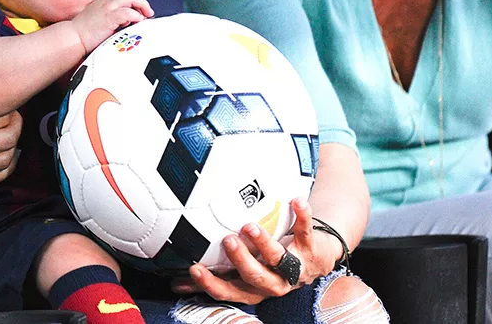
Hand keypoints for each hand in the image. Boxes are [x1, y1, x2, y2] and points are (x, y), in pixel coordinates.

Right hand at [0, 40, 22, 183]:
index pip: (0, 120)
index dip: (11, 111)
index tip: (11, 105)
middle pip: (5, 141)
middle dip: (17, 127)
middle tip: (16, 117)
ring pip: (1, 162)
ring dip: (14, 148)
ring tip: (14, 135)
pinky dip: (6, 169)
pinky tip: (10, 156)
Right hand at [69, 0, 153, 53]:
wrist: (72, 38)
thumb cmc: (82, 34)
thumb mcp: (97, 21)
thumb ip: (110, 19)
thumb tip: (124, 23)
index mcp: (101, 2)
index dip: (133, 1)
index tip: (139, 11)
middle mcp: (105, 1)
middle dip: (141, 2)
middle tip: (148, 12)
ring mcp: (107, 8)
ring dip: (142, 5)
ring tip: (146, 16)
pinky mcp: (109, 17)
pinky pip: (127, 12)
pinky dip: (135, 15)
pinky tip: (138, 22)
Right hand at [171, 198, 334, 303]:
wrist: (315, 258)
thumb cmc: (270, 263)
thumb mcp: (244, 273)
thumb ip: (215, 274)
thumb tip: (176, 281)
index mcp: (254, 287)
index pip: (230, 291)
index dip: (212, 284)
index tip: (195, 269)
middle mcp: (273, 282)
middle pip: (255, 277)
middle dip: (242, 261)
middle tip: (228, 241)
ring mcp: (293, 266)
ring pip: (278, 259)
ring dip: (264, 242)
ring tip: (250, 226)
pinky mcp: (310, 248)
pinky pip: (306, 231)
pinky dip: (302, 216)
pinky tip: (296, 200)